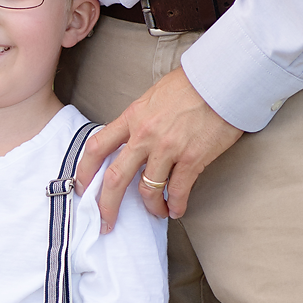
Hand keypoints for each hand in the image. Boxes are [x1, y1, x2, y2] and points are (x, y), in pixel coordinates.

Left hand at [76, 65, 242, 226]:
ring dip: (151, 208)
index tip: (81, 187)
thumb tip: (131, 138)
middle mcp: (144, 135)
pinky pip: (177, 191)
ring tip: (157, 213)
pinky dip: (175, 206)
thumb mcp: (152, 97)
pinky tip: (176, 210)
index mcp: (132, 117)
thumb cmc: (190, 84)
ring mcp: (168, 148)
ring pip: (147, 190)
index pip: (97, 147)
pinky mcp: (191, 159)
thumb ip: (139, 119)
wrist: (221, 79)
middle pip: (115, 178)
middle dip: (106, 205)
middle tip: (105, 222)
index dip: (84, 171)